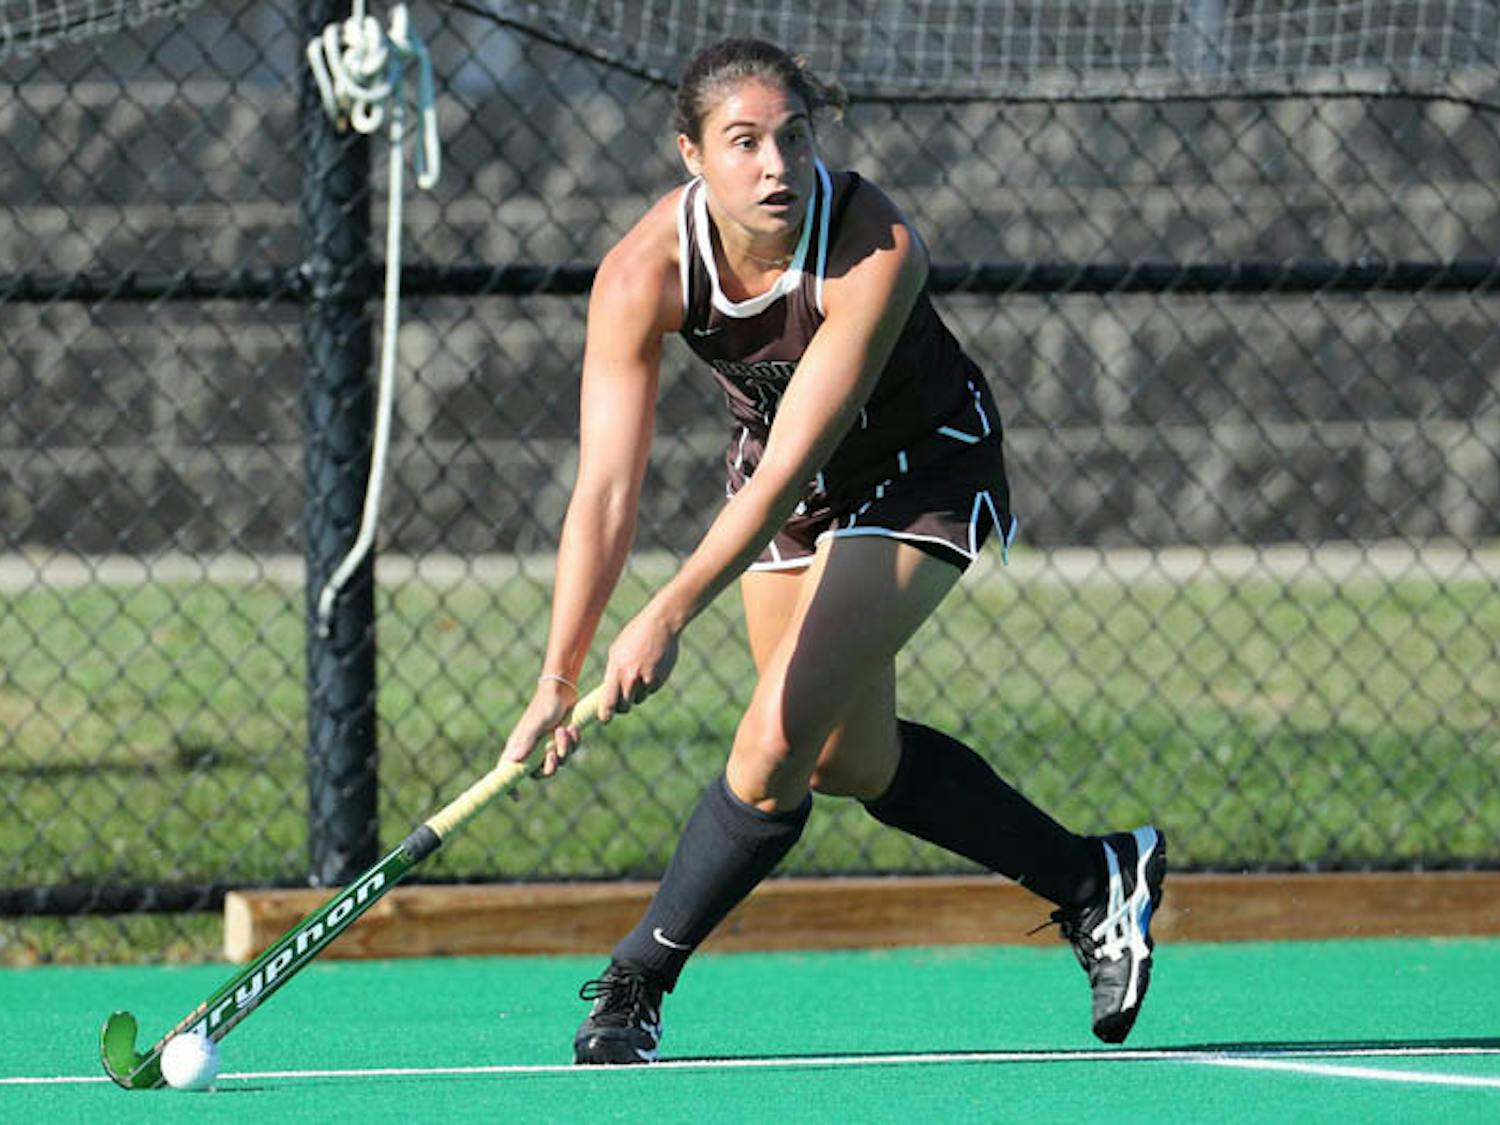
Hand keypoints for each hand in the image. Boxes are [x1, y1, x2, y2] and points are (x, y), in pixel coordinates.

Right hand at [501, 679, 582, 778]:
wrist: (562, 690)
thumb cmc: (545, 705)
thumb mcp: (536, 724)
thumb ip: (526, 741)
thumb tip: (511, 761)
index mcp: (519, 746)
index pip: (507, 770)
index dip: (510, 786)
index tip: (516, 797)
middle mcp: (532, 748)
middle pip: (539, 773)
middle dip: (550, 767)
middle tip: (554, 754)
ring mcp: (547, 745)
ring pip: (559, 763)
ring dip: (565, 749)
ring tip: (564, 730)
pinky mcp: (561, 740)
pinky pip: (570, 752)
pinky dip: (573, 742)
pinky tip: (572, 728)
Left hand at [600, 604, 678, 718]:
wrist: (660, 624)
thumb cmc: (634, 636)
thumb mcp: (617, 652)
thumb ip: (613, 673)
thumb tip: (610, 693)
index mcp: (616, 669)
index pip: (608, 701)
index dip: (605, 714)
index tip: (605, 719)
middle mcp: (631, 677)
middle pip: (625, 706)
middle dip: (622, 707)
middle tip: (622, 702)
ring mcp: (648, 679)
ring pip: (639, 699)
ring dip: (637, 694)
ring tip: (638, 674)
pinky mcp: (661, 679)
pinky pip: (651, 690)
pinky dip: (649, 685)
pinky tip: (650, 668)